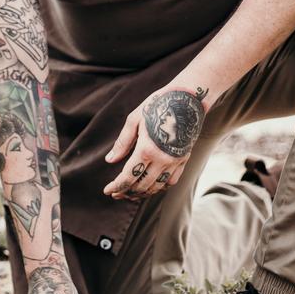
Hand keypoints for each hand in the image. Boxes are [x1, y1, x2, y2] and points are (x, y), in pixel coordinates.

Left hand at [103, 84, 208, 200]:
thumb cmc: (157, 105)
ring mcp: (175, 161)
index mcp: (146, 149)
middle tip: (116, 193)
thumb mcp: (134, 120)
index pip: (128, 177)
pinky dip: (159, 187)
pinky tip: (151, 186)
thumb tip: (109, 160)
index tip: (107, 191)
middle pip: (141, 186)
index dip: (116, 187)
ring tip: (130, 193)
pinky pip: (171, 181)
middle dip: (126, 192)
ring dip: (142, 193)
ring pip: (156, 187)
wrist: (187, 99)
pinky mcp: (184, 159)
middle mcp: (162, 159)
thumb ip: (122, 142)